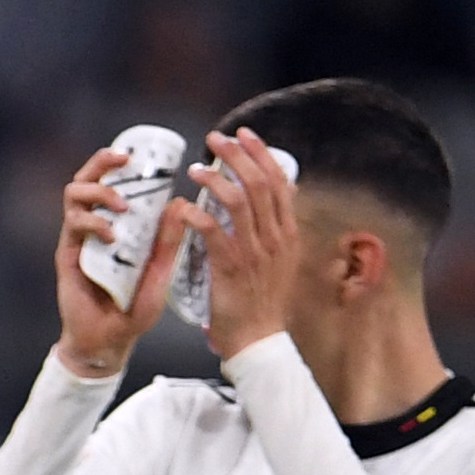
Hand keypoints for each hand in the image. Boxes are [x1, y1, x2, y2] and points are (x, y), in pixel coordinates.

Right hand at [54, 142, 184, 378]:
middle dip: (103, 162)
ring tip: (121, 204)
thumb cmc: (134, 310)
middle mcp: (94, 225)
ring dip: (99, 191)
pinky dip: (94, 222)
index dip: (122, 161)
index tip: (142, 153)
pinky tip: (111, 236)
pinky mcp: (67, 254)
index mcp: (118, 224)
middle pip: (87, 177)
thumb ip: (169, 241)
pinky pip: (73, 225)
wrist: (108, 342)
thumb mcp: (161, 272)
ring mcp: (78, 238)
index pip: (114, 181)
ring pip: (74, 194)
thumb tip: (182, 201)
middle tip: (124, 159)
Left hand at [191, 129, 300, 362]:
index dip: (261, 154)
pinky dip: (200, 216)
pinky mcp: (232, 269)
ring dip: (216, 179)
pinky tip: (186, 206)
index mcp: (288, 232)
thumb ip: (273, 230)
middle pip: (260, 184)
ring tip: (196, 167)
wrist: (257, 340)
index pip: (279, 181)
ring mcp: (256, 253)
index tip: (244, 135)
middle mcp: (276, 238)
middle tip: (215, 139)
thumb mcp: (277, 259)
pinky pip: (216, 234)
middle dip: (237, 155)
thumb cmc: (260, 301)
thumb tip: (273, 198)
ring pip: (239, 203)